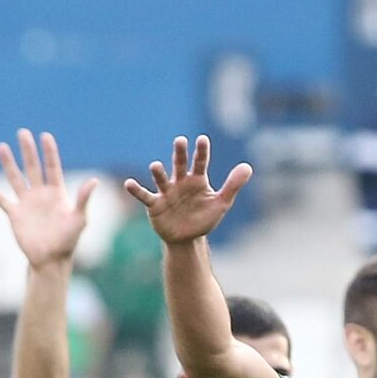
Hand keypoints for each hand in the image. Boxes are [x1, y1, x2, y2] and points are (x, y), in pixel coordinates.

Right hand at [0, 130, 99, 268]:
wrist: (51, 260)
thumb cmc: (68, 241)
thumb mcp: (79, 219)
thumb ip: (83, 199)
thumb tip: (94, 181)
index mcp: (57, 194)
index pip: (52, 167)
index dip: (49, 152)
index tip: (45, 135)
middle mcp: (40, 195)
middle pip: (33, 167)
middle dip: (28, 150)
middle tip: (22, 132)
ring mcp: (26, 204)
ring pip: (15, 179)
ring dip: (8, 164)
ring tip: (1, 147)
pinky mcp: (15, 215)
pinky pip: (2, 201)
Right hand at [126, 135, 252, 244]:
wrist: (187, 238)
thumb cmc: (203, 218)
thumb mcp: (221, 203)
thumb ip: (233, 185)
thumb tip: (248, 166)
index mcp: (197, 180)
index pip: (200, 162)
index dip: (201, 151)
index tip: (202, 139)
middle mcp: (180, 182)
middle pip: (180, 165)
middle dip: (180, 153)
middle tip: (180, 140)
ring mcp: (166, 192)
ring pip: (161, 179)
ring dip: (158, 173)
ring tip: (155, 166)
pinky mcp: (155, 205)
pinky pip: (145, 196)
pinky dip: (137, 190)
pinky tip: (129, 183)